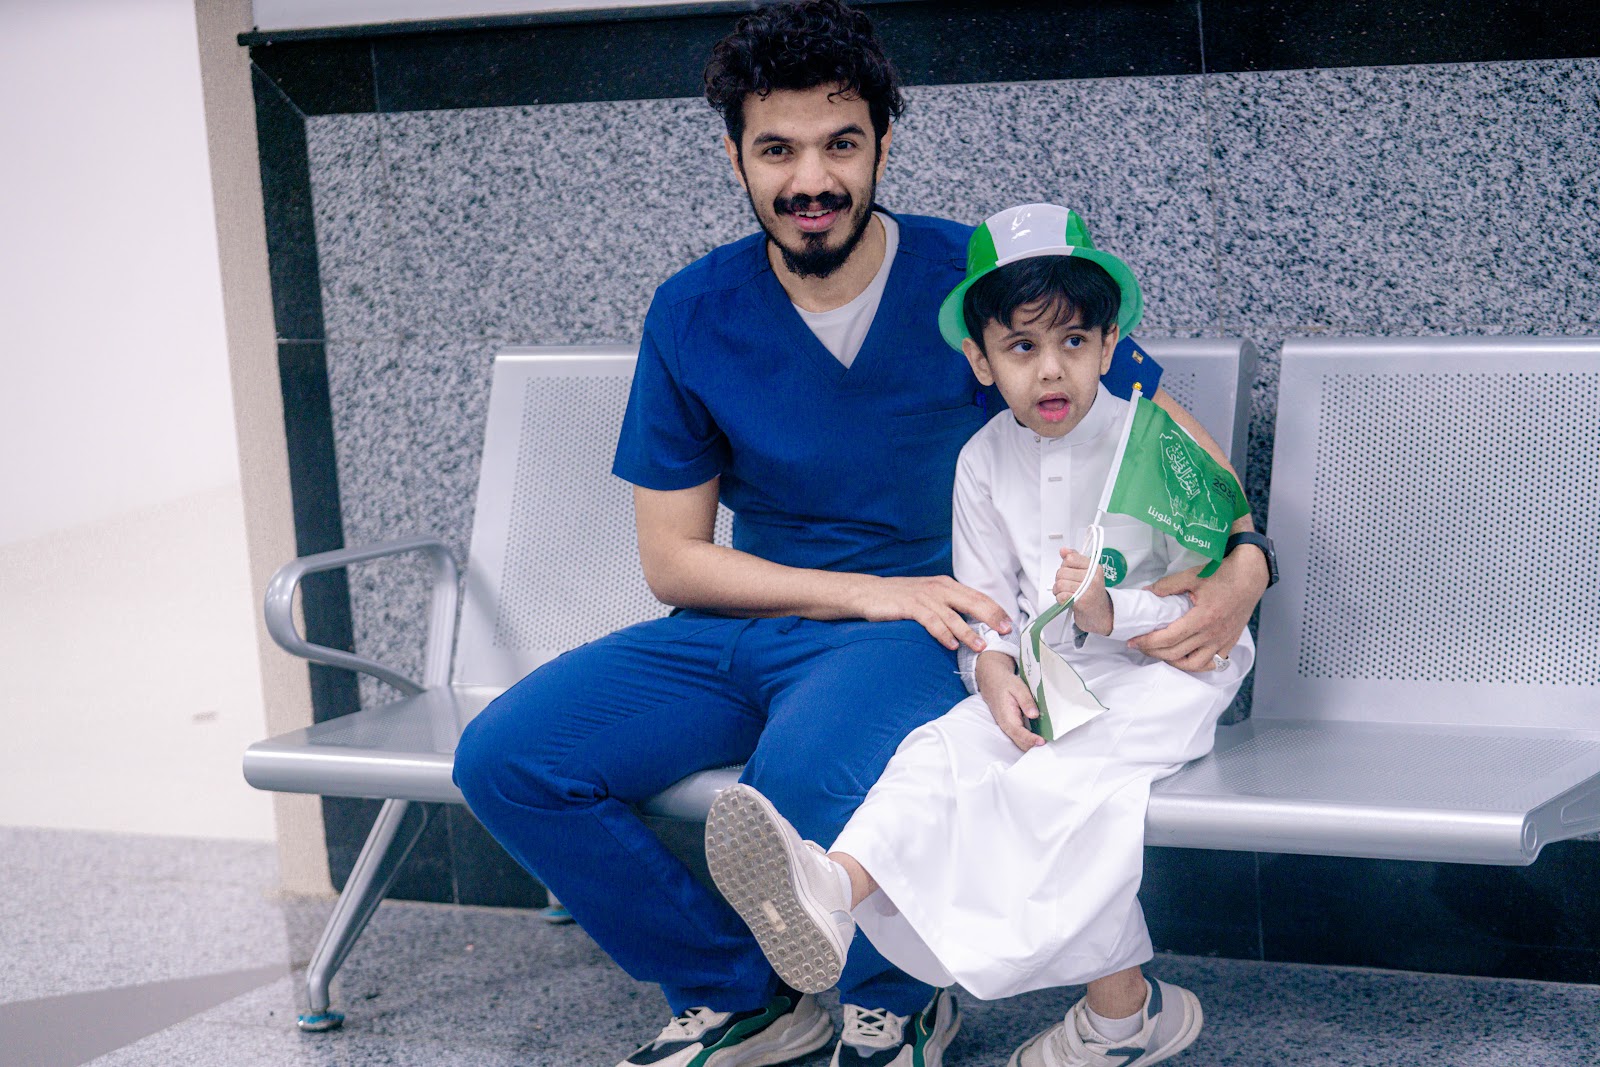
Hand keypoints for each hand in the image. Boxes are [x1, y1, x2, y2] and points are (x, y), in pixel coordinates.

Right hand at [856, 575, 1011, 652]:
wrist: (869, 592)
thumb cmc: (900, 598)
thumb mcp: (929, 597)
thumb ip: (948, 604)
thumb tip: (971, 621)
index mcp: (946, 585)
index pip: (977, 595)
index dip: (995, 609)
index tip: (1009, 622)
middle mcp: (939, 588)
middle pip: (972, 602)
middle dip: (991, 617)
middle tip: (1005, 631)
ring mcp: (925, 597)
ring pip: (953, 615)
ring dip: (969, 632)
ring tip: (981, 646)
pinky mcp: (910, 606)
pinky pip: (931, 621)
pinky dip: (943, 634)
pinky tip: (951, 645)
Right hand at [976, 651, 1042, 750]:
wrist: (992, 682)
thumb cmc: (1005, 684)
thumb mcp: (1018, 687)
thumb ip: (1026, 701)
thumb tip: (1034, 715)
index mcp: (1007, 716)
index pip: (1019, 733)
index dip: (1031, 739)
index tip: (1042, 741)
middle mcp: (1005, 725)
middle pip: (1020, 743)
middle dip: (1033, 746)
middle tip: (1050, 744)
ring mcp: (1007, 727)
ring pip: (1020, 742)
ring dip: (1032, 745)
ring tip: (1047, 742)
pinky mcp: (1010, 726)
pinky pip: (1020, 738)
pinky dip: (1029, 740)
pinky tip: (1039, 737)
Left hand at [1053, 548, 1111, 635]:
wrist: (1102, 614)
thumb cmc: (1091, 593)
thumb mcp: (1086, 573)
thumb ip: (1074, 560)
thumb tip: (1063, 550)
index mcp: (1094, 567)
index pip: (1070, 558)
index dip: (1065, 566)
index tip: (1070, 572)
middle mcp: (1093, 577)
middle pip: (1061, 572)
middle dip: (1059, 580)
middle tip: (1067, 586)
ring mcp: (1088, 590)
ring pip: (1059, 584)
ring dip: (1058, 591)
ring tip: (1066, 593)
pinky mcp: (1082, 602)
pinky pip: (1061, 596)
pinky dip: (1060, 599)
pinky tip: (1067, 600)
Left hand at [1128, 547, 1267, 670]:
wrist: (1250, 576)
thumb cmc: (1223, 574)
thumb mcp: (1192, 575)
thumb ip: (1167, 585)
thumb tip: (1147, 592)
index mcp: (1202, 618)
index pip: (1169, 638)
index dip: (1148, 642)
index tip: (1133, 640)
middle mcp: (1212, 634)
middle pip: (1176, 654)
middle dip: (1154, 652)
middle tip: (1140, 646)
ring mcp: (1222, 641)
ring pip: (1194, 664)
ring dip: (1173, 662)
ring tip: (1160, 653)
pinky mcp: (1229, 642)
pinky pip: (1211, 663)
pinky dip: (1196, 664)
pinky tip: (1185, 658)